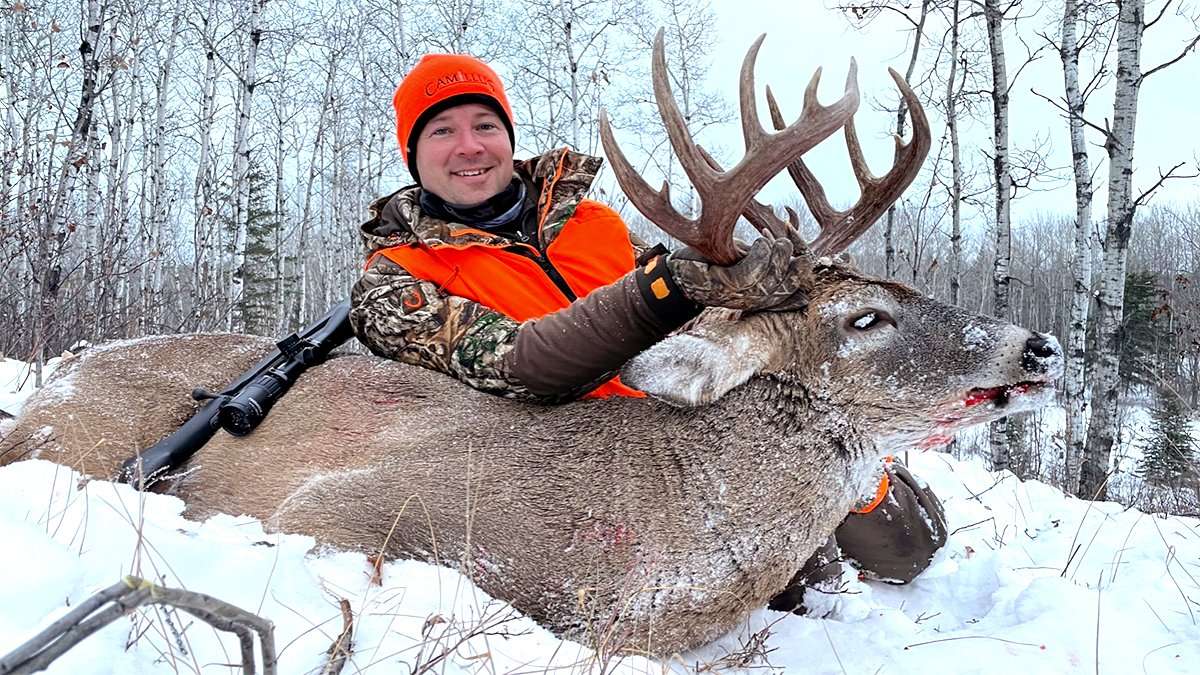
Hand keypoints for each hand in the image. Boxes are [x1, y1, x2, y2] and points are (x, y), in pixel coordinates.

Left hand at [665, 231, 809, 311]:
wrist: (677, 273)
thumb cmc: (713, 265)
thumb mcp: (746, 261)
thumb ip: (768, 260)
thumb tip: (800, 253)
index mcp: (761, 297)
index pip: (794, 290)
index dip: (804, 271)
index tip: (804, 251)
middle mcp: (751, 300)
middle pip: (785, 287)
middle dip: (793, 265)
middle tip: (788, 243)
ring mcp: (737, 295)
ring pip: (769, 280)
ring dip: (777, 257)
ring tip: (777, 240)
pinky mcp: (723, 285)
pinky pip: (749, 272)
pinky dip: (759, 255)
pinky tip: (762, 240)